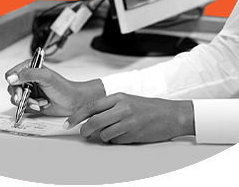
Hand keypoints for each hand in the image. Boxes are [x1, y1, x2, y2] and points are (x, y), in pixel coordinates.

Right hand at [5, 60, 104, 117]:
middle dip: (20, 95)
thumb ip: (29, 74)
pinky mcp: (30, 102)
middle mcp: (28, 78)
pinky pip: (21, 107)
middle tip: (27, 98)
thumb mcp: (46, 77)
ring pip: (16, 99)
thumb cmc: (63, 87)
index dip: (13, 82)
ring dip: (27, 102)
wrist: (72, 102)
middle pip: (11, 88)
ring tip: (39, 102)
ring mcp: (29, 91)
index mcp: (30, 67)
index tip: (19, 89)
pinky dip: (30, 108)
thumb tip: (12, 77)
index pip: (12, 74)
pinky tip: (41, 105)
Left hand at [64, 93, 194, 143]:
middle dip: (85, 131)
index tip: (68, 124)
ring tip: (115, 132)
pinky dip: (116, 140)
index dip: (77, 116)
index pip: (91, 106)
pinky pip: (116, 141)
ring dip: (104, 137)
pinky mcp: (134, 134)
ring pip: (104, 134)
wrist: (170, 114)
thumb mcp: (127, 101)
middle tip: (83, 134)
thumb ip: (110, 108)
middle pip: (94, 122)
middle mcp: (122, 108)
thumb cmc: (148, 108)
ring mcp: (128, 121)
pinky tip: (125, 135)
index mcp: (118, 97)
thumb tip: (91, 119)